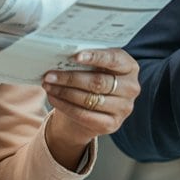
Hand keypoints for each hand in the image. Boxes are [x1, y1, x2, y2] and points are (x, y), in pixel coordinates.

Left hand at [42, 48, 141, 170]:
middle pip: (98, 81)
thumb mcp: (96, 67)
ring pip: (89, 99)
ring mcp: (124, 108)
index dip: (95, 57)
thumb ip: (88, 60)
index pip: (114, 59)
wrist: (94, 109)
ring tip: (48, 85)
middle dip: (71, 78)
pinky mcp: (112, 124)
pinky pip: (84, 115)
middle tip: (50, 74)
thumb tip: (63, 55)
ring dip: (64, 92)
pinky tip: (53, 98)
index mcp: (130, 67)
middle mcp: (131, 88)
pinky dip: (65, 106)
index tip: (75, 56)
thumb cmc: (94, 80)